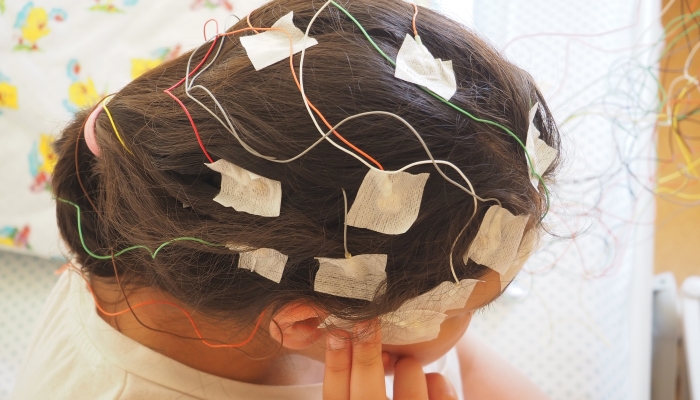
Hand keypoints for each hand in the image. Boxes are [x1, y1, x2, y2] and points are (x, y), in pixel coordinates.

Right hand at [323, 322, 457, 399]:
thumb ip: (354, 395)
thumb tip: (348, 351)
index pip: (335, 398)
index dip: (335, 364)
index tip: (337, 332)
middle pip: (366, 394)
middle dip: (366, 353)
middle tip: (367, 321)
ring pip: (410, 387)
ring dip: (408, 369)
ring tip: (407, 367)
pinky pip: (442, 399)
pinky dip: (438, 385)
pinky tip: (433, 382)